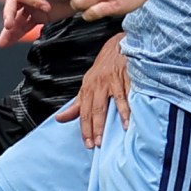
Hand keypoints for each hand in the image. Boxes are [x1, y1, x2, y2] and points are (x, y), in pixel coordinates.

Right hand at [0, 0, 72, 45]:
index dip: (32, 1)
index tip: (46, 7)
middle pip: (12, 3)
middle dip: (9, 15)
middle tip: (9, 25)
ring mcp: (31, 5)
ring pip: (15, 18)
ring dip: (8, 30)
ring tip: (2, 43)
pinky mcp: (37, 17)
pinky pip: (23, 26)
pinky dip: (15, 35)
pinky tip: (5, 43)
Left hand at [54, 33, 130, 148]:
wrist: (116, 47)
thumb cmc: (101, 70)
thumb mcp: (86, 86)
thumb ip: (76, 105)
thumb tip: (60, 119)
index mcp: (87, 89)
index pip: (84, 113)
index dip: (85, 129)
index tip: (87, 143)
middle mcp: (97, 85)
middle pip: (96, 110)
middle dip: (96, 128)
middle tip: (97, 143)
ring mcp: (111, 81)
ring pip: (111, 103)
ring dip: (113, 119)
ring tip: (116, 134)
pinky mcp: (125, 76)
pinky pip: (127, 94)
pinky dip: (128, 107)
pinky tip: (129, 118)